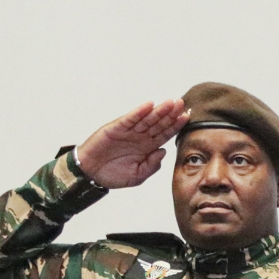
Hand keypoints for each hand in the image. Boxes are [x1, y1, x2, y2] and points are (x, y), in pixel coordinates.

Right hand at [74, 99, 188, 188]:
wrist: (91, 174)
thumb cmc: (113, 174)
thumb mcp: (137, 176)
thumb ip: (151, 166)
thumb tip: (163, 151)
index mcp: (147, 147)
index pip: (165, 134)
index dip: (175, 126)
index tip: (187, 118)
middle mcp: (140, 137)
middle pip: (159, 123)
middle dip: (171, 114)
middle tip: (182, 104)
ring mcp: (129, 131)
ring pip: (147, 119)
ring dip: (159, 110)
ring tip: (171, 103)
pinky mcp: (116, 128)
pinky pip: (130, 119)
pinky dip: (139, 112)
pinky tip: (149, 106)